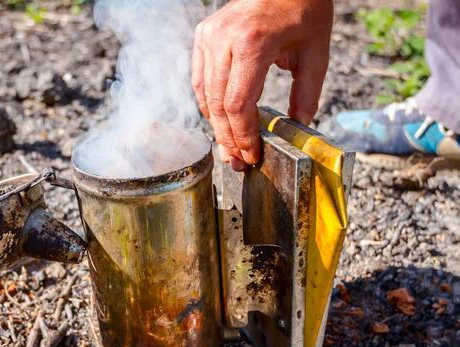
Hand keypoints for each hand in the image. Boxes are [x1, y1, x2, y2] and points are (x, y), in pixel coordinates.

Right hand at [192, 0, 332, 170]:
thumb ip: (307, 94)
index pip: (238, 103)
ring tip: (228, 147)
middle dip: (228, 137)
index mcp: (253, 43)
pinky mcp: (203, 34)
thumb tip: (299, 127)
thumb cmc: (303, 8)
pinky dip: (207, 103)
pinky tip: (219, 121)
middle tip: (237, 161)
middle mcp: (224, 39)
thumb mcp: (315, 53)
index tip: (251, 154)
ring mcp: (209, 35)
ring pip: (204, 95)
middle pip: (217, 104)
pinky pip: (199, 79)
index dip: (242, 135)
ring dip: (216, 125)